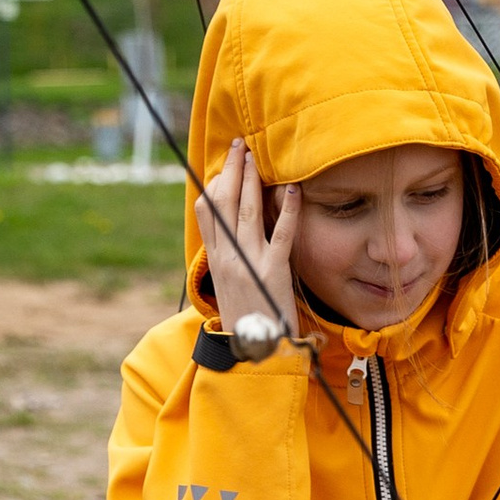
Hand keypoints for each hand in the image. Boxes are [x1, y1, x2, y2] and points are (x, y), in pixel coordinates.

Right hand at [196, 136, 298, 339]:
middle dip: (230, 170)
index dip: (214, 184)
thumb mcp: (231, 287)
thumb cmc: (248, 320)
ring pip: (244, 212)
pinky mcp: (273, 272)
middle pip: (222, 203)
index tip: (224, 165)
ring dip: (251, 179)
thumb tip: (234, 236)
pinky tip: (293, 190)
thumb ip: (231, 260)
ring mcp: (248, 264)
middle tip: (238, 145)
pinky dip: (287, 210)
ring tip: (256, 155)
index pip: (206, 212)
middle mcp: (227, 258)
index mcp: (216, 260)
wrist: (253, 355)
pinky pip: (280, 234)